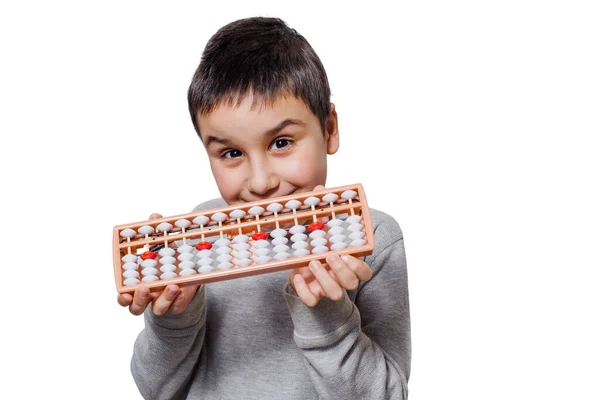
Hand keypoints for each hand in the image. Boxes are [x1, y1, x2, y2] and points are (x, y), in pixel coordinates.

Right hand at [117, 213, 201, 315]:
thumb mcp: (163, 244)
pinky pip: (176, 307)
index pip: (124, 296)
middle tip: (144, 289)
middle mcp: (148, 296)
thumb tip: (155, 216)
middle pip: (136, 308)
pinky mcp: (178, 302)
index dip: (122, 298)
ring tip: (172, 286)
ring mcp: (163, 300)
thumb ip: (156, 232)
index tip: (123, 294)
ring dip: (163, 300)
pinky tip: (182, 289)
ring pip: (157, 310)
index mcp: (137, 283)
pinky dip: (178, 300)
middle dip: (138, 301)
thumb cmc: (168, 257)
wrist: (190, 270)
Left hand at [288, 185, 372, 305]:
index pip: (365, 272)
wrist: (298, 269)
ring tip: (312, 262)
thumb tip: (320, 189)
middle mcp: (340, 279)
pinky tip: (297, 276)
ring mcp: (326, 288)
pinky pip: (311, 300)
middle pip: (352, 283)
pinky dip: (304, 290)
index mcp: (347, 264)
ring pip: (335, 294)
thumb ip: (322, 212)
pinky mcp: (311, 296)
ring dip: (325, 279)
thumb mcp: (319, 231)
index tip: (348, 254)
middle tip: (330, 256)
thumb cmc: (315, 248)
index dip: (359, 266)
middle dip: (342, 271)